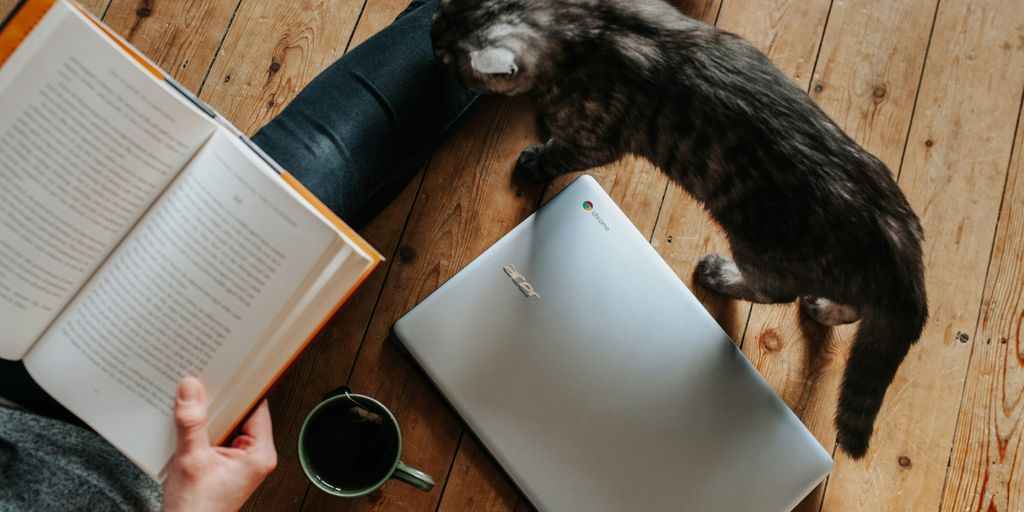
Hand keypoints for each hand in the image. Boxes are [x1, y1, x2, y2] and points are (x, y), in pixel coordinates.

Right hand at [162, 377, 277, 511]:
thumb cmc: (196, 510)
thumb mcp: (191, 460)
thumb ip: (191, 423)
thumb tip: (191, 389)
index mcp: (260, 454)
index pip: (257, 407)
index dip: (242, 387)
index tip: (230, 370)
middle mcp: (254, 455)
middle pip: (240, 413)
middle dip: (221, 400)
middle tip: (205, 382)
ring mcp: (239, 459)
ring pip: (227, 423)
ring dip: (209, 413)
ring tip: (193, 399)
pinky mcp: (224, 462)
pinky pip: (216, 435)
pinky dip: (202, 427)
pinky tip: (188, 419)